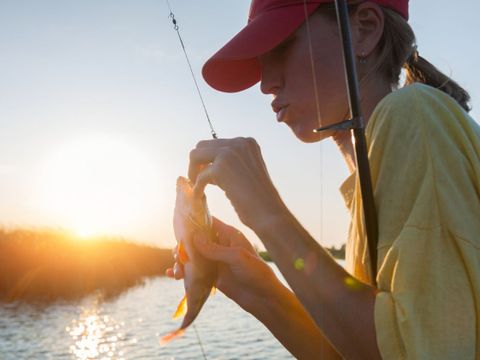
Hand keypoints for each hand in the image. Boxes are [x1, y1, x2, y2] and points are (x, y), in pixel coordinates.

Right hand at [166, 217, 282, 313]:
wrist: (263, 298)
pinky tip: (173, 275)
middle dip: (184, 245)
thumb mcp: (236, 258)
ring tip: (176, 271)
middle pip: (197, 239)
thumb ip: (215, 248)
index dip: (194, 222)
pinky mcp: (212, 275)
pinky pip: (194, 270)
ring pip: (193, 255)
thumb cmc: (256, 273)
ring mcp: (216, 260)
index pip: (209, 222)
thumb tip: (194, 237)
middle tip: (177, 255)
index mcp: (229, 235)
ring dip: (181, 260)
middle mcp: (221, 245)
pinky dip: (184, 271)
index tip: (179, 225)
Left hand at [188, 138, 286, 231]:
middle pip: (202, 146)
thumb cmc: (258, 199)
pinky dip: (197, 187)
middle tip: (199, 181)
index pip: (216, 144)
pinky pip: (199, 176)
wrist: (269, 213)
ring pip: (195, 155)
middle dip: (198, 164)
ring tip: (197, 187)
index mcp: (247, 143)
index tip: (210, 177)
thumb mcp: (246, 172)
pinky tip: (200, 197)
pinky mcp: (221, 167)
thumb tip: (206, 165)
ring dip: (193, 172)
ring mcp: (229, 153)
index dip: (209, 161)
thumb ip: (231, 163)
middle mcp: (238, 142)